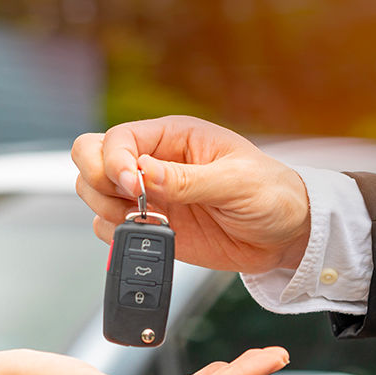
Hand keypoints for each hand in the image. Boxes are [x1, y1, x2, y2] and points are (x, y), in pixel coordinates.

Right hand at [72, 115, 309, 272]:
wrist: (284, 235)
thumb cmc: (271, 194)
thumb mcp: (236, 182)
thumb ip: (187, 179)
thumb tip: (143, 172)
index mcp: (173, 138)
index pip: (118, 139)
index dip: (114, 161)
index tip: (134, 187)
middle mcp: (154, 164)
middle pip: (92, 160)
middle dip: (100, 183)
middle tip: (131, 202)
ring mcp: (149, 197)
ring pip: (95, 194)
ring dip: (108, 210)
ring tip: (147, 220)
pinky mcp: (152, 227)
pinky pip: (111, 228)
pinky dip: (119, 236)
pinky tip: (151, 235)